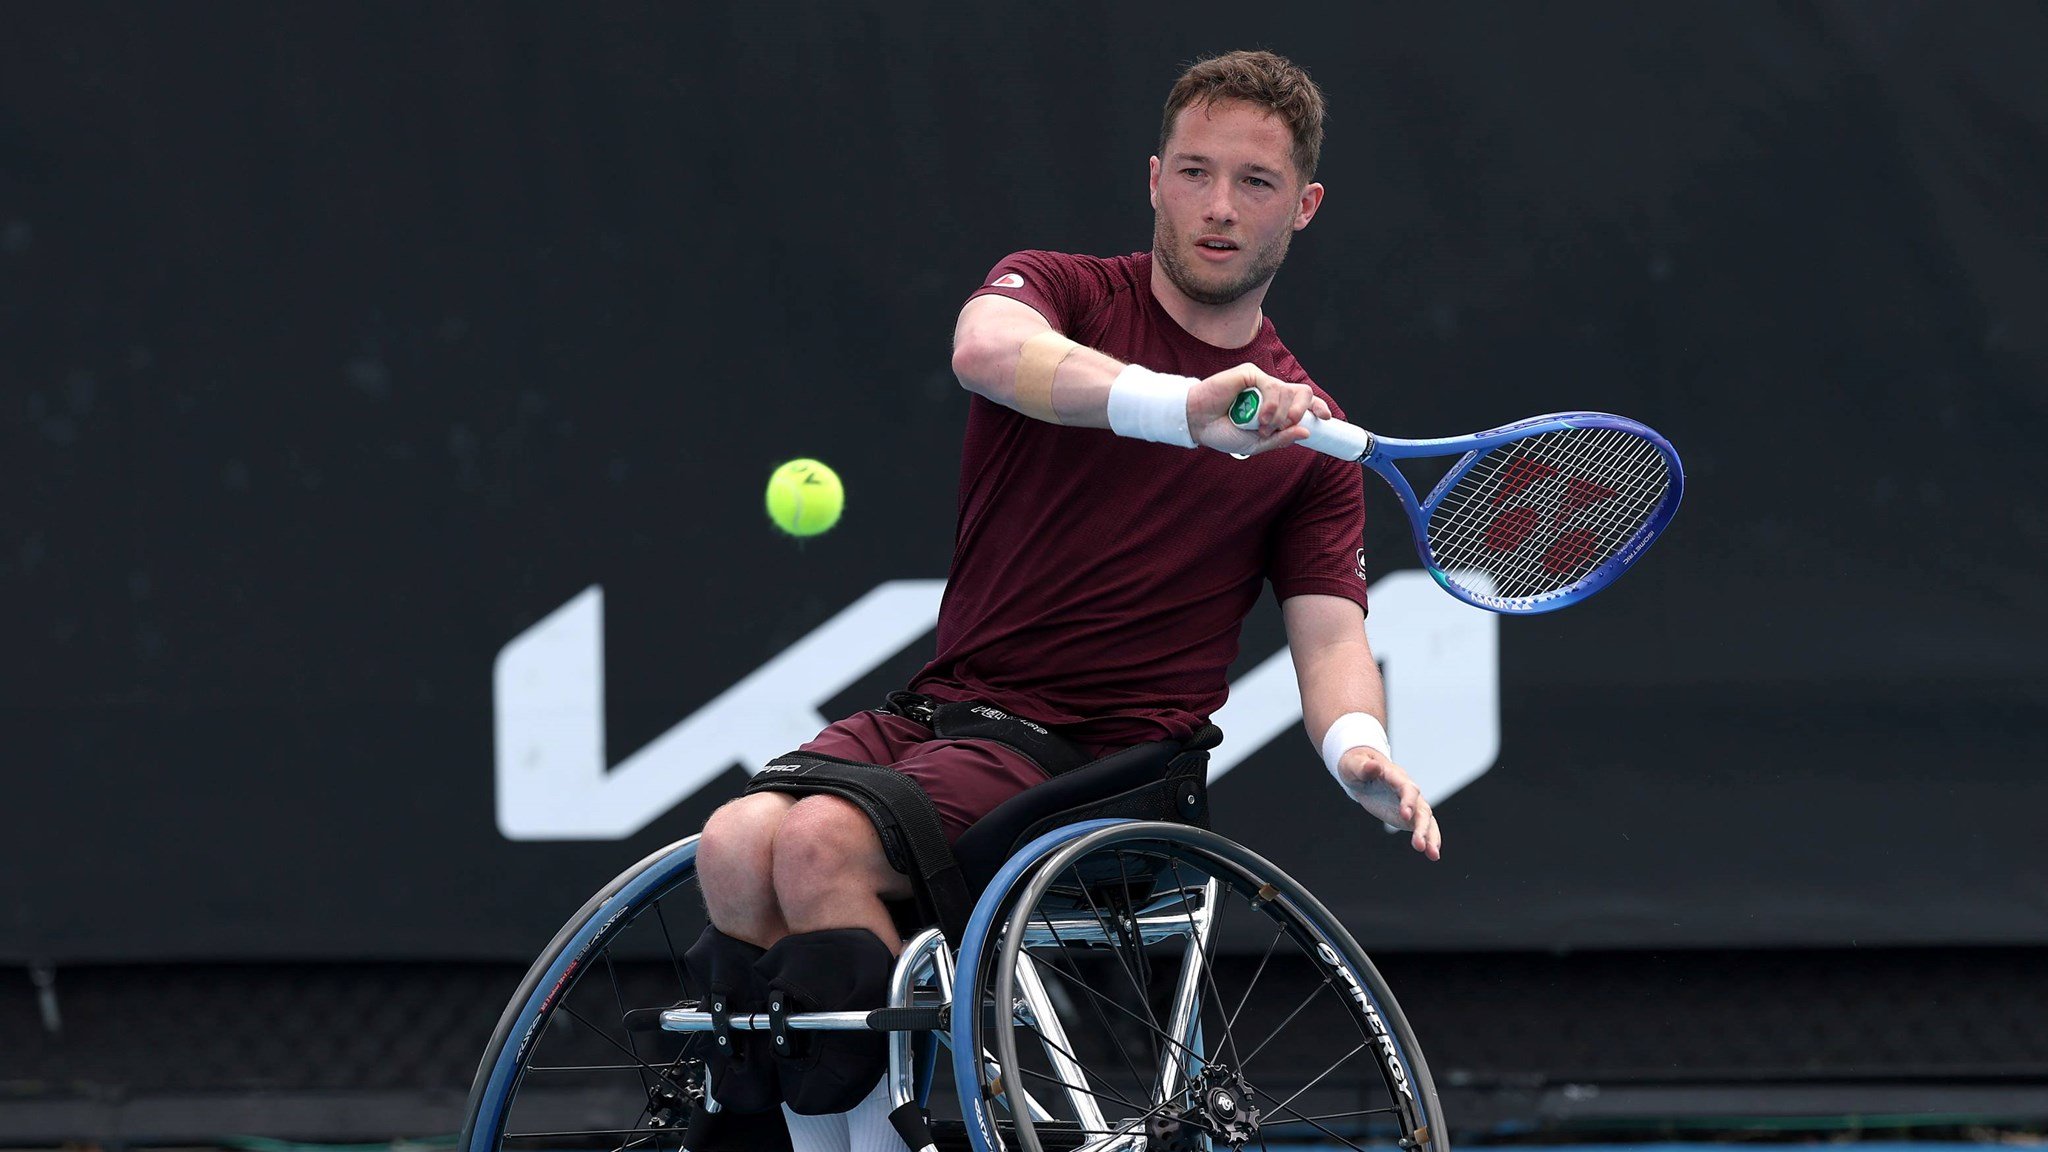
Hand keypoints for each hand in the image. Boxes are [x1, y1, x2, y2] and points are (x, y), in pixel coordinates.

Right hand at [1186, 364, 1330, 455]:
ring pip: (1287, 393)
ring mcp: (1261, 382)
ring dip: (1277, 414)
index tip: (1325, 418)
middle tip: (1289, 423)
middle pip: (1303, 393)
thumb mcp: (1256, 444)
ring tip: (1259, 425)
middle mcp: (1272, 394)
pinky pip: (1271, 385)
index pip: (1304, 403)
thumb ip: (1280, 439)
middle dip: (1302, 410)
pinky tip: (1257, 414)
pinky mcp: (1250, 374)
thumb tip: (1306, 431)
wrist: (1199, 423)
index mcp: (1276, 409)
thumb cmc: (1224, 432)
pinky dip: (1268, 403)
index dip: (1318, 407)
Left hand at [1336, 747, 1442, 860]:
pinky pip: (1422, 827)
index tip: (1405, 815)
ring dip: (1431, 837)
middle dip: (1422, 826)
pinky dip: (1429, 839)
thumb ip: (1363, 766)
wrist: (1361, 770)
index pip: (1407, 788)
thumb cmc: (1355, 765)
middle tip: (1420, 845)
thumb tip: (1374, 766)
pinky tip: (1432, 854)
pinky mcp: (1408, 815)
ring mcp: (1410, 803)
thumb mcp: (1353, 764)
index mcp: (1394, 776)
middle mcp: (1407, 790)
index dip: (1408, 801)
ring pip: (1426, 820)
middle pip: (1421, 807)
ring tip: (1433, 855)